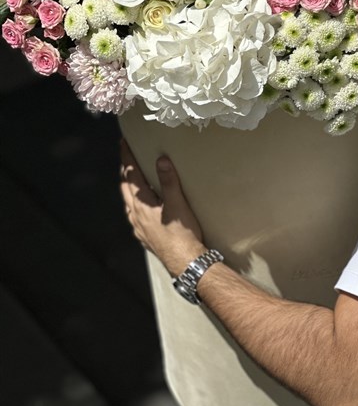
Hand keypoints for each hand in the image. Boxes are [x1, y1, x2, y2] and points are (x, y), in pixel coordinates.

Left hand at [119, 139, 205, 276]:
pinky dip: (134, 203)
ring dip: (128, 187)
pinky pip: (134, 215)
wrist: (186, 263)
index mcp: (142, 205)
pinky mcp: (144, 237)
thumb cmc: (183, 234)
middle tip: (125, 156)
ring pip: (128, 203)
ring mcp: (138, 228)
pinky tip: (141, 207)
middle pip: (125, 188)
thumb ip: (169, 182)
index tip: (123, 142)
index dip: (127, 158)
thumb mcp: (178, 204)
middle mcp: (135, 216)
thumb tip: (161, 160)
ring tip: (131, 178)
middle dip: (124, 171)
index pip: (131, 175)